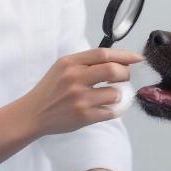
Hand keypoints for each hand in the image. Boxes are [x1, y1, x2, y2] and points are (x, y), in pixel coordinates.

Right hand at [23, 48, 142, 135]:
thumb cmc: (51, 89)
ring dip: (119, 94)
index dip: (124, 55)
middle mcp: (74, 78)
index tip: (138, 58)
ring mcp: (79, 98)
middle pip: (113, 70)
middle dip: (125, 74)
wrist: (32, 113)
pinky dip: (114, 109)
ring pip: (115, 93)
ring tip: (112, 95)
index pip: (103, 53)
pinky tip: (108, 107)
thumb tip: (117, 60)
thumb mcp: (63, 67)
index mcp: (70, 63)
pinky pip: (110, 112)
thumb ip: (86, 62)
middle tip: (125, 77)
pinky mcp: (83, 116)